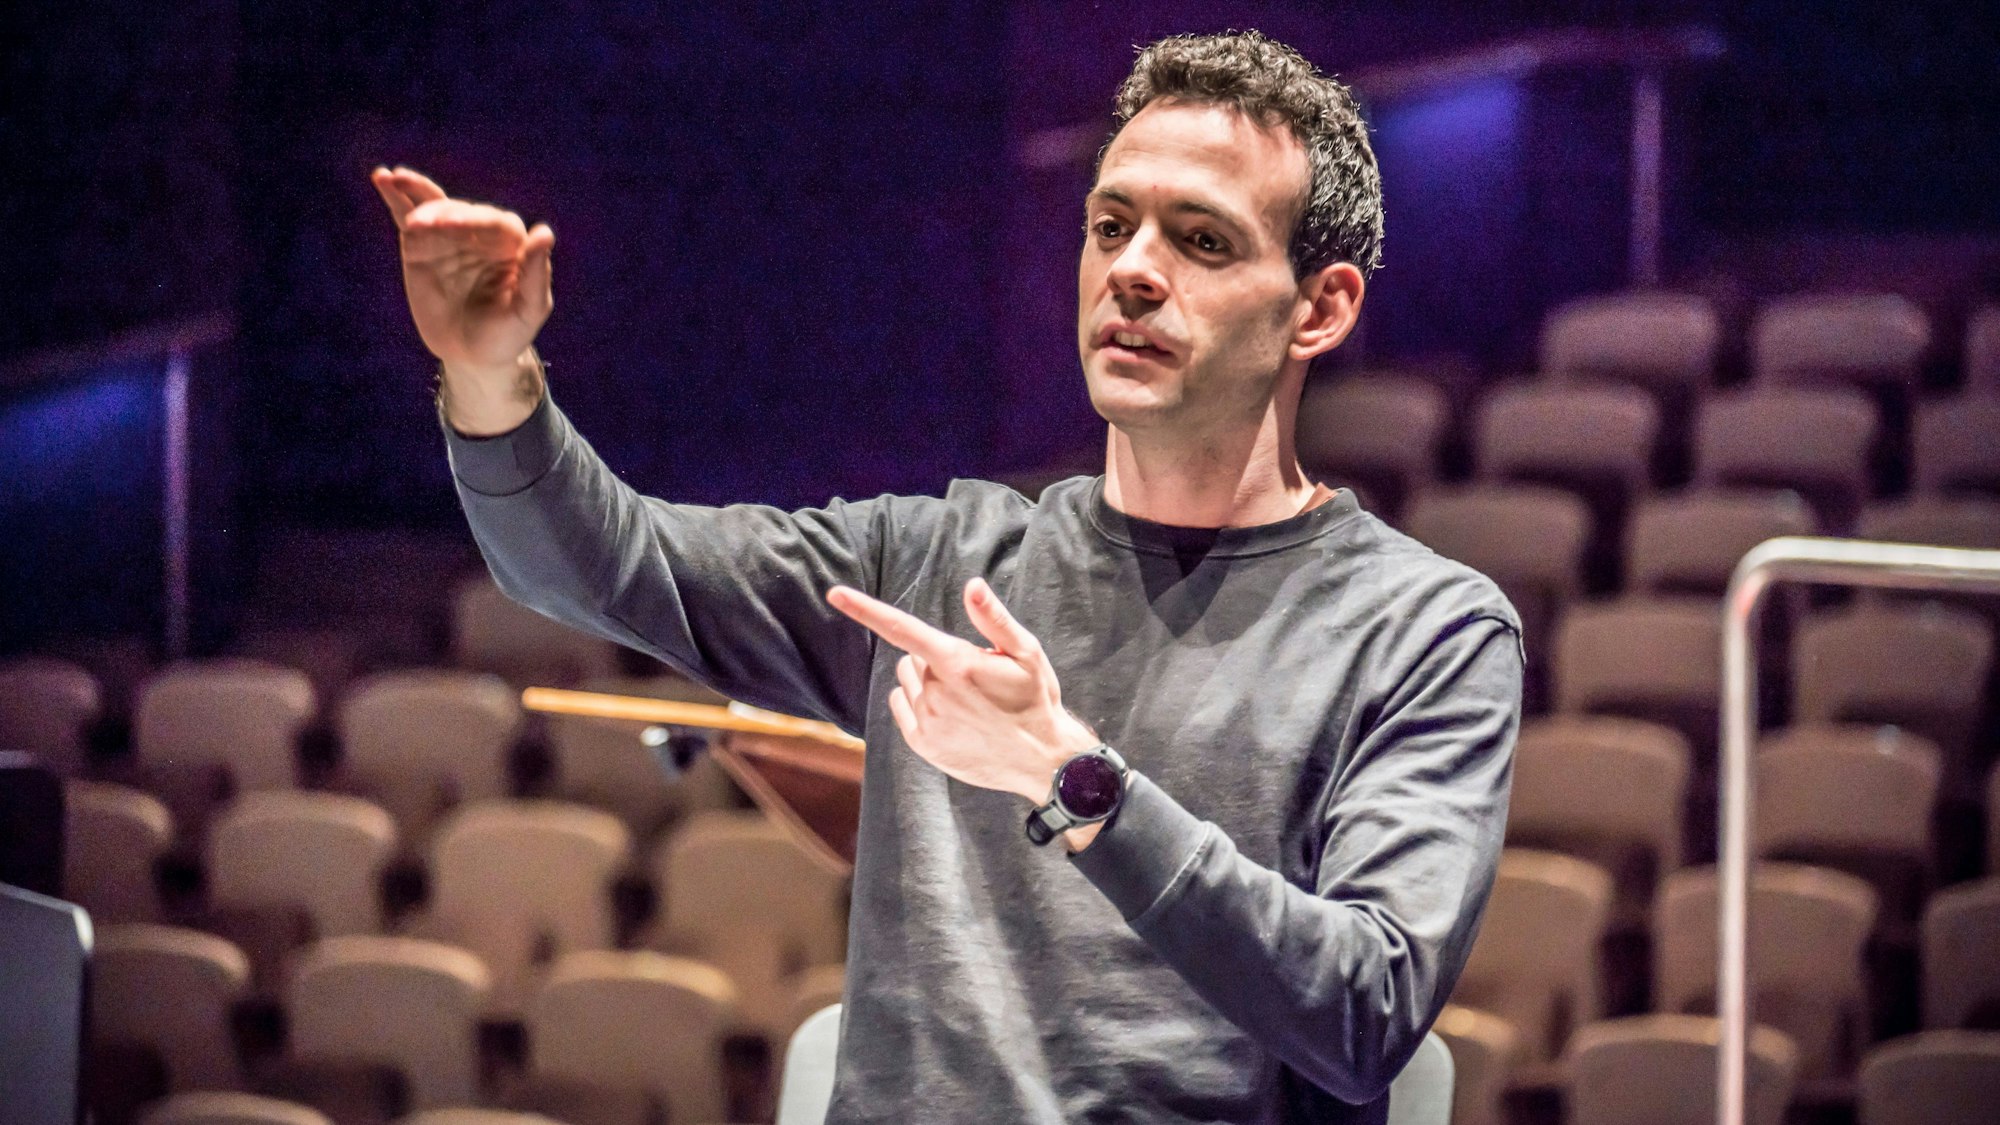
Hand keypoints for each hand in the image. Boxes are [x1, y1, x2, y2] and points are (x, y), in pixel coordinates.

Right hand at [371, 166, 552, 431]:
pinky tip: (382, 177)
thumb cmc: (506, 334)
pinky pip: (408, 215)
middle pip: (461, 213)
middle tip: (422, 226)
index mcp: (512, 244)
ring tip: (395, 180)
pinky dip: (395, 196)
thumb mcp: (527, 311)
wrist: (470, 355)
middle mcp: (481, 233)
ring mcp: (449, 236)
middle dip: (441, 215)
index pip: (495, 223)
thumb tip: (544, 232)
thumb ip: (536, 274)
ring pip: (435, 206)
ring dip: (416, 192)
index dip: (474, 221)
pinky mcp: (421, 244)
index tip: (450, 227)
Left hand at [826, 578, 1099, 806]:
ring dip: (926, 681)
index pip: (901, 628)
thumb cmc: (1034, 699)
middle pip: (912, 657)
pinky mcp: (922, 744)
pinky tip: (951, 714)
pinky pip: (901, 706)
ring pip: (907, 681)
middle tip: (972, 676)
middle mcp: (936, 692)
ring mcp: (926, 720)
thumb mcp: (1026, 653)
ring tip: (965, 697)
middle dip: (934, 658)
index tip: (835, 594)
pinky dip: (917, 703)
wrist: (1040, 758)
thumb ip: (994, 619)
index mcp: (958, 664)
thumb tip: (972, 585)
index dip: (865, 609)